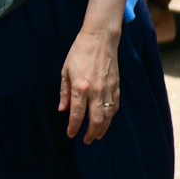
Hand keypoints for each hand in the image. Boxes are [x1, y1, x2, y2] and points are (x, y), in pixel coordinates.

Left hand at [58, 0, 126, 142]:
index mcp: (80, 88)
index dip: (73, 127)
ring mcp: (108, 89)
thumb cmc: (79, 52)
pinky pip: (115, 105)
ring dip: (103, 128)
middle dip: (91, 133)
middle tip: (87, 141)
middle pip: (95, 120)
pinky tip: (107, 119)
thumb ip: (64, 92)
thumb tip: (62, 109)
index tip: (70, 134)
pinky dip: (111, 115)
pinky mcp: (116, 85)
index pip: (76, 115)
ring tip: (98, 135)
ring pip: (107, 115)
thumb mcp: (65, 71)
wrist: (101, 38)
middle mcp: (95, 91)